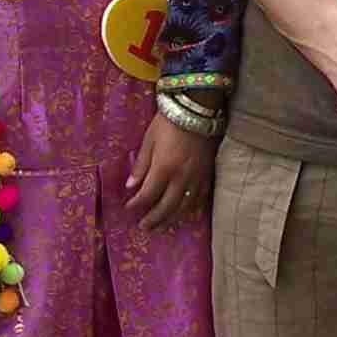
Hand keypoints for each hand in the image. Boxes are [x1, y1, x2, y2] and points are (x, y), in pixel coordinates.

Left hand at [127, 110, 214, 231]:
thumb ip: (141, 165)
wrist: (198, 109)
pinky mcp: (207, 175)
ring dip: (170, 220)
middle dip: (153, 219)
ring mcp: (197, 178)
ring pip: (183, 207)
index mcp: (164, 168)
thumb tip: (130, 186)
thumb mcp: (149, 140)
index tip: (128, 208)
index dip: (136, 205)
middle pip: (166, 207)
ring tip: (160, 228)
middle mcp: (181, 178)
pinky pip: (198, 200)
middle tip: (143, 227)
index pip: (148, 195)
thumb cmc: (168, 122)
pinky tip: (182, 215)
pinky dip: (189, 210)